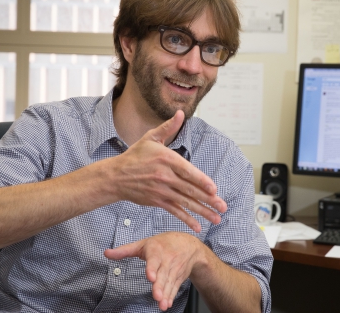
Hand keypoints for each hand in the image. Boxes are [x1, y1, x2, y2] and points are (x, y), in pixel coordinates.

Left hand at [105, 232, 202, 310]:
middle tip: (157, 296)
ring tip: (162, 305)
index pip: (154, 260)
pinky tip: (167, 304)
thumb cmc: (163, 243)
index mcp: (156, 250)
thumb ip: (125, 250)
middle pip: (163, 274)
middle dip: (160, 286)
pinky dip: (171, 296)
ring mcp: (174, 269)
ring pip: (169, 283)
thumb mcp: (143, 243)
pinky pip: (175, 287)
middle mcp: (166, 260)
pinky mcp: (179, 277)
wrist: (188, 244)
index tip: (151, 277)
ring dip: (166, 294)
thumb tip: (106, 253)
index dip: (152, 268)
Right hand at [111, 110, 226, 232]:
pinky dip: (186, 219)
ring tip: (216, 218)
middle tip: (223, 206)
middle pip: (189, 189)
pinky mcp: (157, 201)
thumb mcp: (151, 138)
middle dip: (208, 200)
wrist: (116, 176)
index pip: (187, 171)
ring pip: (185, 202)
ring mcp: (161, 190)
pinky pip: (174, 211)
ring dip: (202, 211)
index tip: (214, 189)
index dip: (201, 181)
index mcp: (166, 159)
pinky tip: (197, 226)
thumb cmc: (135, 155)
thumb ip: (168, 128)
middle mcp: (165, 176)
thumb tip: (181, 114)